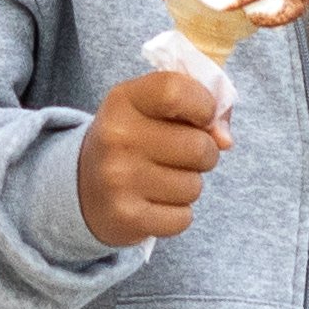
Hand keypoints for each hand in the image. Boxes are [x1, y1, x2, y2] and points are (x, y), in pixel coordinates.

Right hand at [77, 63, 223, 245]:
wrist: (82, 187)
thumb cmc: (133, 140)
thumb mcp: (152, 109)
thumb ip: (198, 109)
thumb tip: (226, 140)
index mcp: (123, 100)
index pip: (176, 91)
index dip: (204, 106)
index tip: (202, 117)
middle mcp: (117, 137)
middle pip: (199, 146)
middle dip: (203, 154)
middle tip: (179, 155)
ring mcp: (119, 179)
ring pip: (194, 185)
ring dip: (188, 185)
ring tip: (162, 178)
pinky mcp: (127, 217)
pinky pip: (184, 217)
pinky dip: (177, 213)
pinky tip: (154, 202)